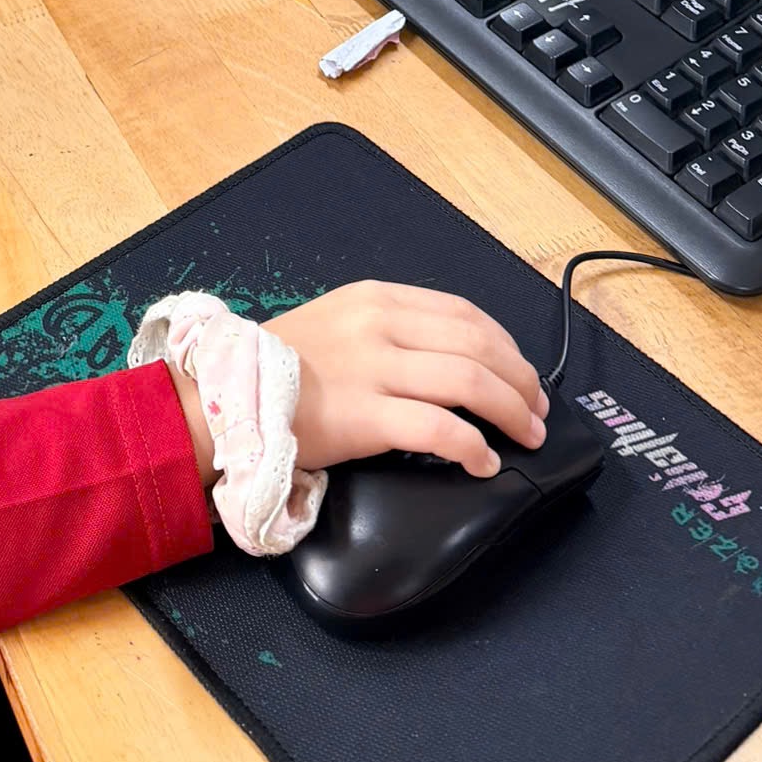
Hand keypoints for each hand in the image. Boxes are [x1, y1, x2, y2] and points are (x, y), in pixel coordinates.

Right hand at [265, 283, 547, 479]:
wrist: (224, 396)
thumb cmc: (278, 367)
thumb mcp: (337, 322)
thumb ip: (387, 330)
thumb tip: (449, 358)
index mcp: (375, 299)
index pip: (462, 313)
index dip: (505, 344)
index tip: (522, 371)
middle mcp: (379, 325)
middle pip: (477, 344)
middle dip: (520, 378)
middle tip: (538, 409)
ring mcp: (373, 368)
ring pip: (468, 381)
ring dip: (510, 410)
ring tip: (526, 435)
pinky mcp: (365, 415)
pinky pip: (437, 429)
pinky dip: (471, 445)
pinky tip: (482, 462)